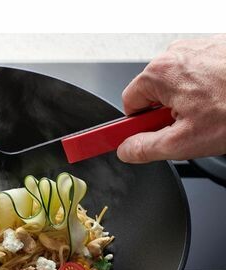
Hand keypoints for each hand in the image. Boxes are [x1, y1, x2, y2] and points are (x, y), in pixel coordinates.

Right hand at [117, 35, 225, 162]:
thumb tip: (126, 150)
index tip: (135, 138)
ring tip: (213, 112)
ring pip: (179, 85)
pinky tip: (223, 100)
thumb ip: (145, 148)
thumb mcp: (185, 142)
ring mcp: (198, 48)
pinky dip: (209, 89)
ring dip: (190, 102)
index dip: (137, 126)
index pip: (128, 106)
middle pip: (154, 94)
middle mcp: (176, 54)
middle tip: (191, 127)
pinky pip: (200, 74)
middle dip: (168, 114)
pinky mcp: (218, 47)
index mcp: (159, 74)